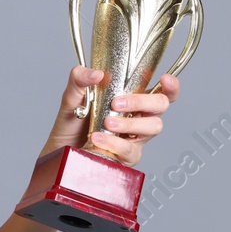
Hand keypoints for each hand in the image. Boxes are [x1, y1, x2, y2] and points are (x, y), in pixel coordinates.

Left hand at [47, 67, 179, 166]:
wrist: (60, 150)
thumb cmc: (73, 123)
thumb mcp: (72, 97)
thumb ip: (79, 79)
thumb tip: (96, 74)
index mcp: (133, 99)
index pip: (161, 90)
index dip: (170, 85)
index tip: (165, 79)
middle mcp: (140, 117)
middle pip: (161, 105)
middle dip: (142, 101)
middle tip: (116, 103)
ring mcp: (136, 138)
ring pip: (152, 127)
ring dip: (130, 123)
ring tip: (107, 123)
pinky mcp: (127, 157)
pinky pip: (130, 150)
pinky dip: (114, 142)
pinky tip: (98, 138)